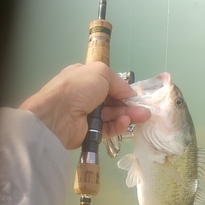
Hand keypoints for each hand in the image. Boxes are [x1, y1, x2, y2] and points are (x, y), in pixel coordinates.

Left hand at [19, 62, 150, 149]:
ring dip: (128, 115)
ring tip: (143, 117)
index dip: (123, 89)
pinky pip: (107, 128)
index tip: (136, 95)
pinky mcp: (88, 132)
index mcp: (85, 78)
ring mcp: (86, 114)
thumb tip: (129, 93)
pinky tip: (126, 122)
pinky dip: (117, 125)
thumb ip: (118, 82)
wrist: (57, 114)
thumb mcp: (101, 72)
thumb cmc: (78, 88)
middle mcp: (85, 95)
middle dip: (129, 104)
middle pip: (112, 101)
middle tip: (146, 110)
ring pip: (112, 115)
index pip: (108, 83)